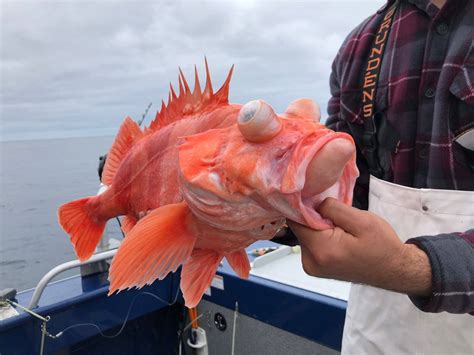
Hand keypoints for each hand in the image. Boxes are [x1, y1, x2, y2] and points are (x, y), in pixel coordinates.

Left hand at [289, 198, 431, 295]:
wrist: (393, 270)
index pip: (295, 220)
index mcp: (321, 250)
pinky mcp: (314, 267)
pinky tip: (336, 234)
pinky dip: (319, 235)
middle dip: (312, 215)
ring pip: (304, 234)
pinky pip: (310, 242)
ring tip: (339, 225)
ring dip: (316, 225)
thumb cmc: (382, 246)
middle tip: (335, 213)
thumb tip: (313, 203)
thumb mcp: (362, 220)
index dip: (304, 205)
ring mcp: (311, 266)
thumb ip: (333, 208)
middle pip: (298, 227)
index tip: (317, 198)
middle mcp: (310, 262)